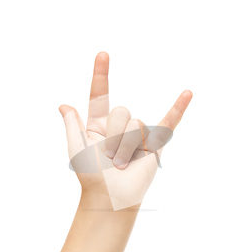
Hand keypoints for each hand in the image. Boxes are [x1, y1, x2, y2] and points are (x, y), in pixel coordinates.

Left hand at [58, 52, 191, 209]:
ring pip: (136, 123)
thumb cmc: (92, 177)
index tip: (103, 54)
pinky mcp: (154, 143)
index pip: (100, 94)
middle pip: (121, 111)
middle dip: (114, 134)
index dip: (101, 74)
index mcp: (99, 125)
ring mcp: (138, 134)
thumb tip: (64, 105)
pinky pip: (168, 123)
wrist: (111, 198)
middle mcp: (119, 127)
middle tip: (109, 156)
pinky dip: (178, 108)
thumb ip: (72, 126)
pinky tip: (187, 93)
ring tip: (122, 163)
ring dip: (127, 146)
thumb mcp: (76, 149)